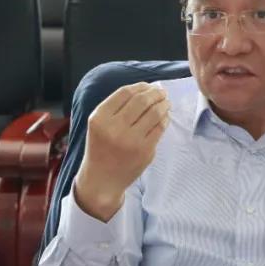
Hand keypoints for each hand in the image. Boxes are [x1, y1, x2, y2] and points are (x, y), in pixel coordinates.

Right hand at [74, 82, 170, 220]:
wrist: (102, 179)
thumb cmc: (102, 148)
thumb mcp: (99, 124)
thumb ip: (116, 107)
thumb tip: (145, 89)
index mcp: (99, 118)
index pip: (125, 93)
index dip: (140, 86)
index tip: (148, 86)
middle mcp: (114, 128)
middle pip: (141, 101)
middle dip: (155, 93)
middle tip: (161, 92)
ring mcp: (130, 140)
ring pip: (154, 113)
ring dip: (163, 104)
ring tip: (165, 102)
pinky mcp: (144, 151)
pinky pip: (160, 128)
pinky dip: (165, 119)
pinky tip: (165, 117)